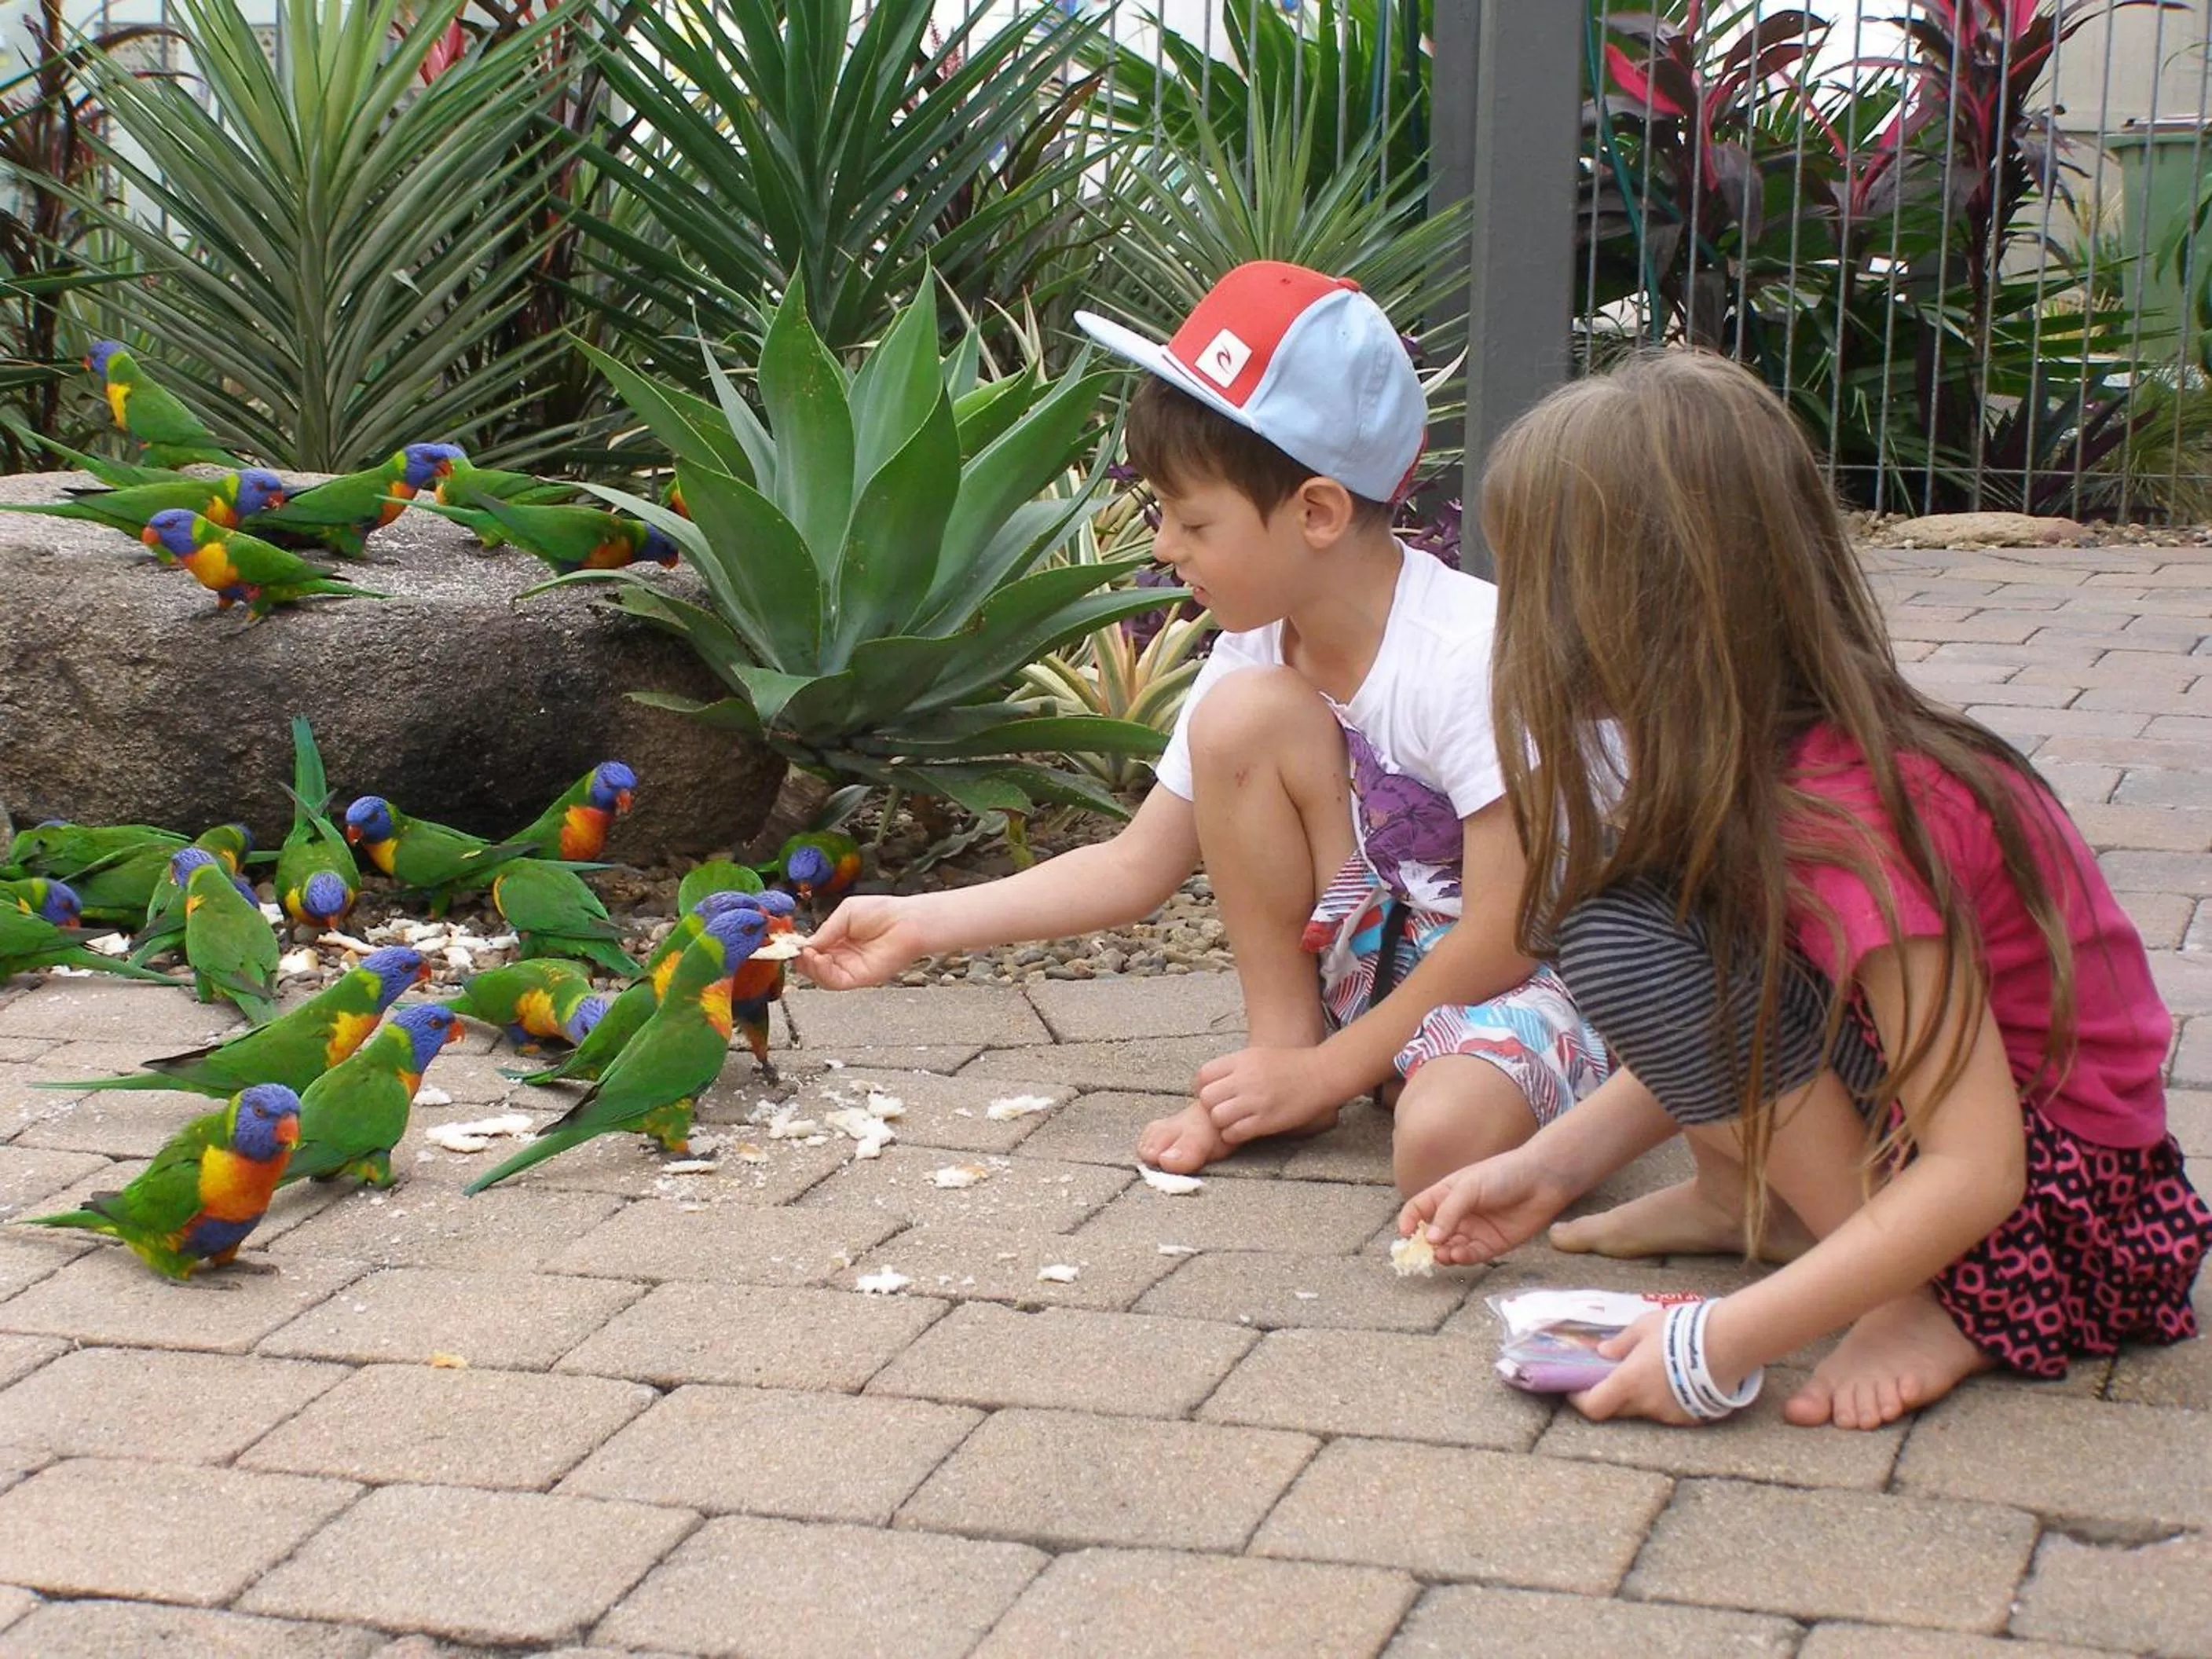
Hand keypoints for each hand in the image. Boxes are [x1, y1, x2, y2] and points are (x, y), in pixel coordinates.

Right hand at [795, 896, 928, 989]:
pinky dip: (822, 973)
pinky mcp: (859, 979)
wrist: (906, 921)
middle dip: (801, 959)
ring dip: (809, 967)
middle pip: (812, 966)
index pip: (812, 949)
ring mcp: (849, 969)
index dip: (799, 948)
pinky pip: (834, 982)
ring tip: (808, 953)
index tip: (788, 943)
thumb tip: (805, 945)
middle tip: (795, 950)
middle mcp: (841, 956)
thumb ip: (825, 931)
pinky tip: (819, 959)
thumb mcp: (845, 914)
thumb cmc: (881, 912)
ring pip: (820, 977)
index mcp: (837, 939)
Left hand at [1195, 1046, 1334, 1142]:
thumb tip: (1208, 1083)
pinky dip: (1233, 1135)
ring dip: (1221, 1123)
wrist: (1321, 1074)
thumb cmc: (1289, 1066)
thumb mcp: (1257, 1055)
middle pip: (1207, 1098)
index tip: (1212, 1095)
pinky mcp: (1266, 1120)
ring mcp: (1255, 1100)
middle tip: (1223, 1110)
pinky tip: (1243, 1131)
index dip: (1202, 1089)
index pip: (1203, 1076)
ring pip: (1217, 1117)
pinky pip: (1234, 1133)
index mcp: (1241, 1060)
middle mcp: (1245, 1079)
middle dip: (1211, 1107)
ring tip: (1234, 1122)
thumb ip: (1233, 1067)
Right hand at [1397, 1147, 1566, 1264]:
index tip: (1405, 1234)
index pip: (1418, 1209)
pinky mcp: (1491, 1245)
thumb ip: (1448, 1213)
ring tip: (1442, 1255)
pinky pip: (1470, 1256)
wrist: (1541, 1181)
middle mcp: (1457, 1214)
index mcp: (1446, 1194)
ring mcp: (1473, 1231)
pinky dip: (1462, 1258)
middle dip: (1425, 1245)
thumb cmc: (1502, 1174)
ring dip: (1443, 1254)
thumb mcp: (1468, 1187)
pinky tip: (1458, 1255)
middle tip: (1423, 1253)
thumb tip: (1430, 1239)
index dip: (1409, 1221)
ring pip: (1450, 1248)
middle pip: (1432, 1234)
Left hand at [1566, 1311, 1697, 1425]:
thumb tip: (1603, 1352)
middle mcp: (1646, 1404)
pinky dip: (1664, 1400)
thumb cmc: (1680, 1330)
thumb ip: (1621, 1344)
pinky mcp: (1690, 1418)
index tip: (1577, 1390)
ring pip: (1644, 1410)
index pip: (1594, 1406)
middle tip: (1614, 1376)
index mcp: (1628, 1382)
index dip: (1581, 1401)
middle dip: (1611, 1396)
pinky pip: (1668, 1412)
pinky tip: (1675, 1381)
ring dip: (1641, 1397)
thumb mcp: (1643, 1328)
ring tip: (1653, 1372)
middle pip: (1618, 1410)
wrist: (1727, 1343)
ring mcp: (1669, 1415)